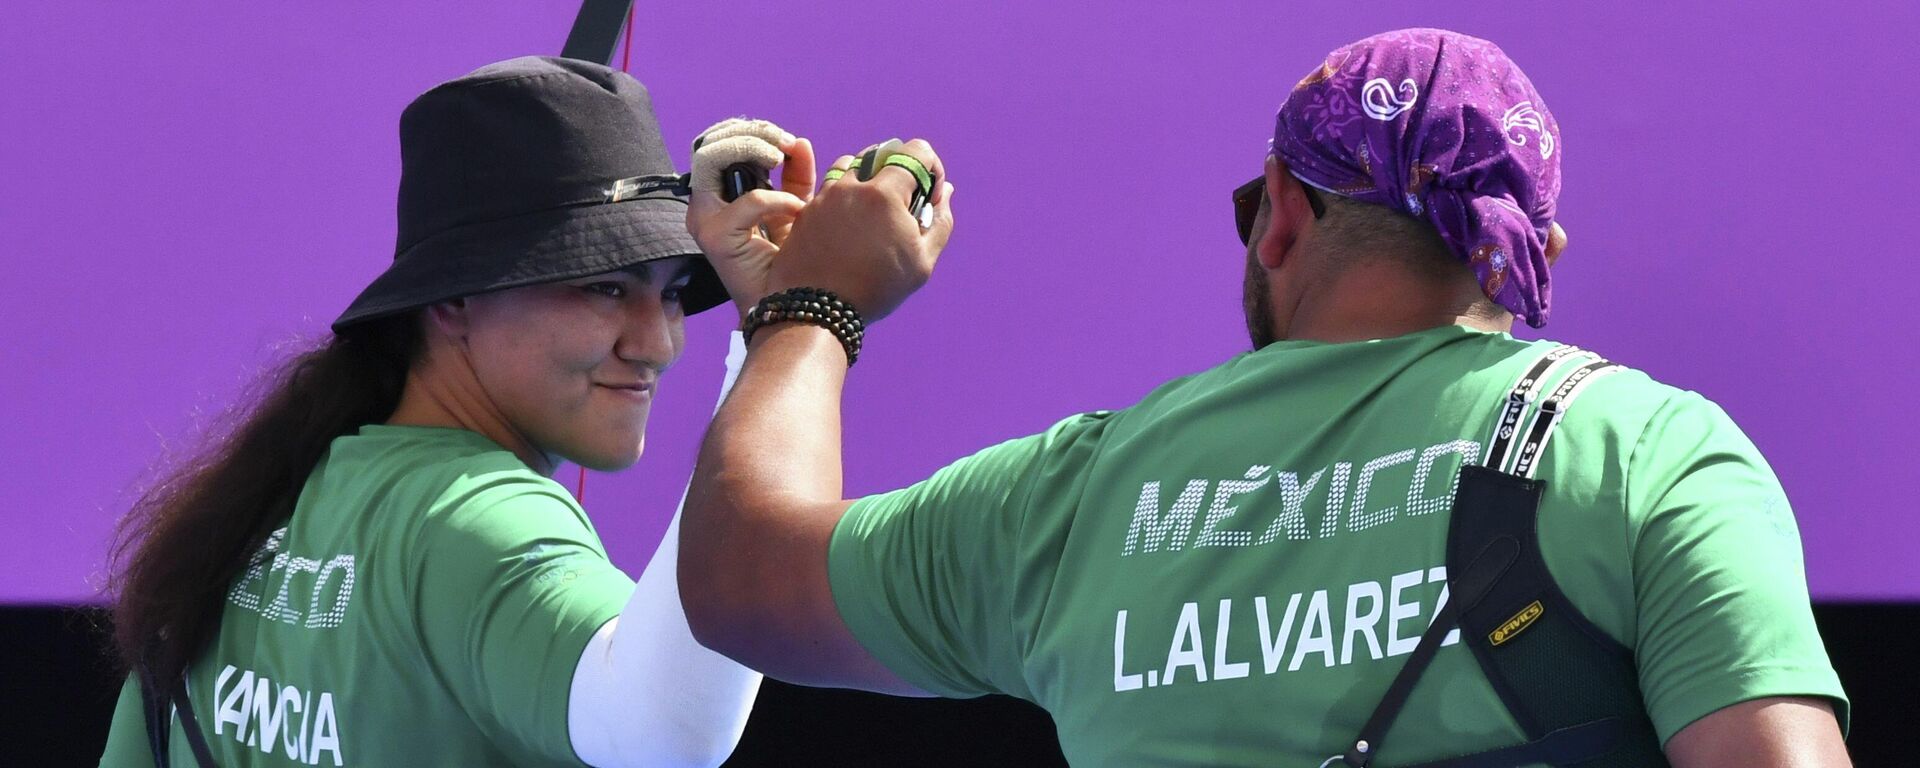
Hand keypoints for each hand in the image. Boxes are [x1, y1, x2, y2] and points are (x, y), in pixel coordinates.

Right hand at [685, 118, 816, 320]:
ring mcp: (704, 220)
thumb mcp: (797, 207)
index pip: (719, 144)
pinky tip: (797, 211)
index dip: (751, 132)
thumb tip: (800, 142)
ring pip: (711, 157)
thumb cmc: (792, 260)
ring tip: (780, 157)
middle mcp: (704, 204)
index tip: (785, 140)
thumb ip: (796, 175)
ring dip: (751, 149)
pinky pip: (748, 201)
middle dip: (750, 134)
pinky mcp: (713, 237)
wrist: (792, 306)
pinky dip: (777, 199)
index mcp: (720, 195)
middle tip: (782, 142)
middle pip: (711, 144)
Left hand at [768, 139, 954, 322]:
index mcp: (884, 194)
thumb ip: (940, 221)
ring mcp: (824, 197)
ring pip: (850, 166)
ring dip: (867, 180)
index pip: (916, 151)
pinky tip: (850, 228)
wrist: (817, 312)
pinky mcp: (805, 212)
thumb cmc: (876, 289)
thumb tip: (946, 192)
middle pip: (882, 154)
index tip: (930, 194)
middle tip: (902, 206)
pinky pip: (828, 188)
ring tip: (873, 214)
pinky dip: (844, 197)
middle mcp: (851, 187)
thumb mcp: (922, 261)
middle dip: (899, 172)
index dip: (931, 167)